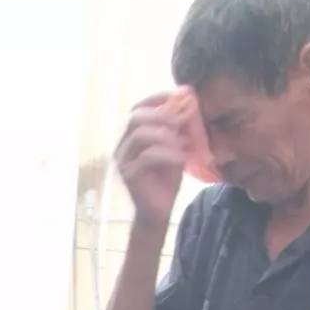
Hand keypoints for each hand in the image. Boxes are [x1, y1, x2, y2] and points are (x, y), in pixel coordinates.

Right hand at [116, 95, 185, 229]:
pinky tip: (180, 160)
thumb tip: (186, 105)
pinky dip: (167, 155)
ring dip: (165, 136)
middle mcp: (122, 147)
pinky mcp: (128, 176)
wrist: (159, 212)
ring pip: (140, 134)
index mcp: (131, 137)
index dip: (155, 99)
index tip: (176, 96)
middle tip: (180, 122)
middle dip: (160, 115)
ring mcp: (123, 161)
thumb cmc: (165, 181)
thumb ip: (176, 130)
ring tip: (182, 144)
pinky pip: (147, 156)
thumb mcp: (174, 149)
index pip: (137, 109)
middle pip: (135, 118)